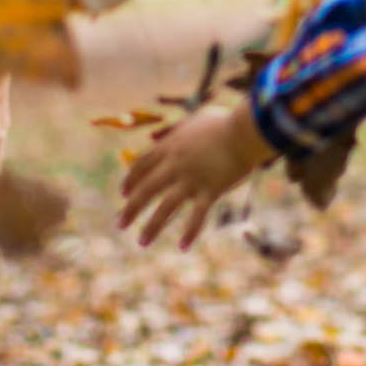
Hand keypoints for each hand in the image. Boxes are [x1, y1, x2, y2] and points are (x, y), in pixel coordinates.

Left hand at [117, 105, 276, 249]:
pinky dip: (190, 232)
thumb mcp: (192, 120)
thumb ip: (172, 129)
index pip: (141, 166)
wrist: (246, 130)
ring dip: (152, 226)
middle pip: (146, 190)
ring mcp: (192, 179)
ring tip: (142, 242)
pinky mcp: (210, 190)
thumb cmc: (223, 122)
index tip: (124, 194)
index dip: (130, 181)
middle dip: (131, 209)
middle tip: (120, 224)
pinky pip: (197, 216)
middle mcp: (175, 164)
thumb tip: (152, 136)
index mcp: (170, 146)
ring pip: (165, 207)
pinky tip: (182, 246)